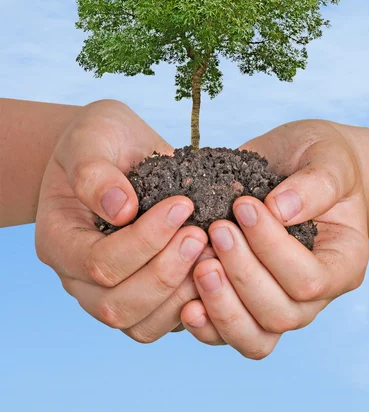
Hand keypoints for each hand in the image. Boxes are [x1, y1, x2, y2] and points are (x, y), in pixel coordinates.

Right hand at [35, 99, 209, 342]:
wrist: (114, 149)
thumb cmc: (99, 139)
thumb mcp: (91, 137)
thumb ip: (95, 171)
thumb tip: (122, 209)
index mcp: (58, 239)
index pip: (97, 263)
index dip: (144, 241)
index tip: (182, 205)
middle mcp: (78, 277)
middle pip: (116, 305)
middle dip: (166, 272)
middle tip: (202, 235)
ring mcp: (109, 291)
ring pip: (141, 325)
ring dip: (182, 294)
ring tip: (212, 252)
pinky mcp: (142, 296)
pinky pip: (164, 322)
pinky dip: (193, 304)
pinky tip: (215, 268)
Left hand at [180, 119, 368, 358]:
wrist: (295, 161)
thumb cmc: (317, 158)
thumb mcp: (328, 159)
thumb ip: (315, 184)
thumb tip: (280, 210)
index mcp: (342, 262)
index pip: (309, 279)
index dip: (271, 248)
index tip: (243, 206)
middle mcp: (314, 295)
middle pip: (279, 314)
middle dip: (241, 274)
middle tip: (216, 230)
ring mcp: (278, 303)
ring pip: (254, 337)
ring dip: (221, 306)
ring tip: (199, 265)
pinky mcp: (244, 302)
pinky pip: (226, 334)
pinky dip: (205, 324)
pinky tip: (185, 301)